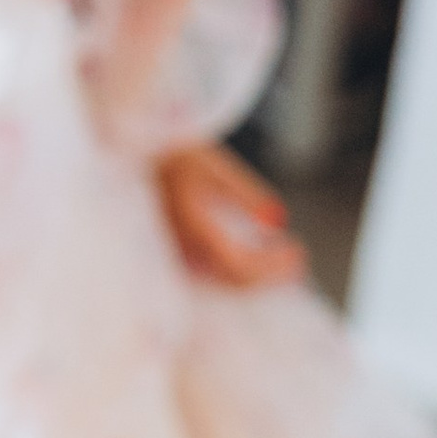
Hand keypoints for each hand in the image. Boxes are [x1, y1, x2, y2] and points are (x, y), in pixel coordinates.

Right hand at [157, 140, 303, 288]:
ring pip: (227, 279)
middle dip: (272, 272)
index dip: (272, 265)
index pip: (239, 264)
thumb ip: (245, 192)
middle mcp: (183, 244)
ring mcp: (180, 254)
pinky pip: (217, 273)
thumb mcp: (216, 166)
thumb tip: (279, 218)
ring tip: (282, 251)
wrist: (139, 163)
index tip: (298, 249)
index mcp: (192, 220)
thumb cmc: (179, 158)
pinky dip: (245, 268)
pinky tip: (261, 250)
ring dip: (261, 272)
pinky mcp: (180, 255)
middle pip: (236, 278)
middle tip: (297, 255)